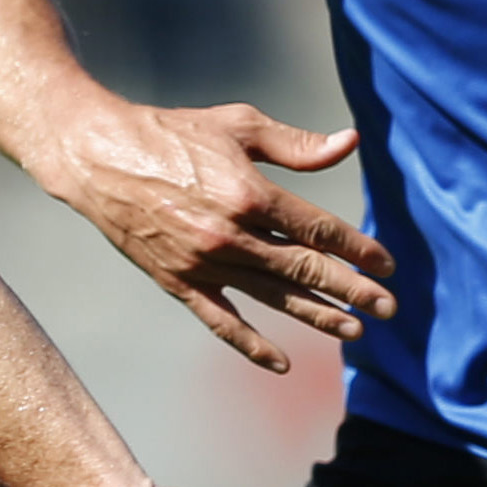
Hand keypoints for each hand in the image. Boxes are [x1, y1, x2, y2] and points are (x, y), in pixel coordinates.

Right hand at [30, 89, 396, 372]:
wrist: (98, 157)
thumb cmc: (170, 133)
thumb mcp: (238, 125)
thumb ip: (295, 144)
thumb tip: (349, 144)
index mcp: (249, 193)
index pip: (318, 229)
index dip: (357, 249)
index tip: (386, 265)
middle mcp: (230, 235)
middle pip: (304, 268)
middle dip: (352, 290)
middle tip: (388, 308)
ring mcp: (202, 263)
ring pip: (272, 297)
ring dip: (316, 316)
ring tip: (355, 332)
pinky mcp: (177, 281)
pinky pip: (220, 321)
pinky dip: (250, 344)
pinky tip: (280, 362)